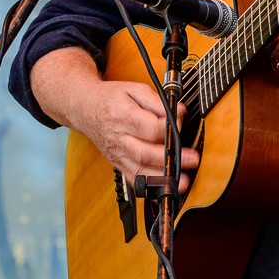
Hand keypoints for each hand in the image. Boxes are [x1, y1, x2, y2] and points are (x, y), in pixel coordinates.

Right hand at [30, 48, 199, 191]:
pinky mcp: (117, 164)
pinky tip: (163, 188)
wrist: (85, 108)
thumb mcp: (134, 89)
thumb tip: (179, 111)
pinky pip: (133, 179)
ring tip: (182, 181)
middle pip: (145, 153)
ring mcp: (117, 154)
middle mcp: (118, 138)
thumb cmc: (111, 98)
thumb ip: (157, 101)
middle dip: (170, 159)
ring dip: (162, 178)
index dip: (170, 128)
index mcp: (122, 116)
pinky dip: (149, 187)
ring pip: (139, 170)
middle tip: (192, 159)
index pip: (150, 128)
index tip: (182, 122)